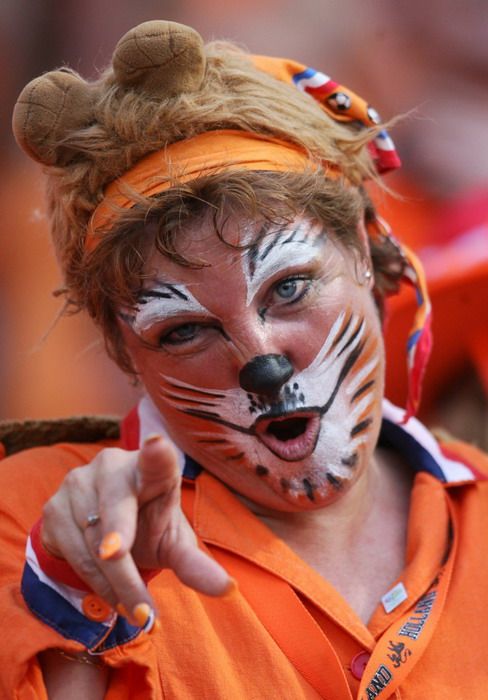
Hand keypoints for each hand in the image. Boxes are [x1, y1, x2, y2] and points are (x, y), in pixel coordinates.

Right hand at [41, 435, 231, 624]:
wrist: (104, 532)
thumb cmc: (149, 528)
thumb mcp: (173, 544)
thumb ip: (196, 564)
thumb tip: (229, 589)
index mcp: (153, 470)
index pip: (156, 460)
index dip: (156, 453)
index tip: (156, 444)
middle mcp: (114, 466)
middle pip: (118, 507)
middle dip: (119, 537)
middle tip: (117, 556)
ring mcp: (79, 482)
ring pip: (93, 537)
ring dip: (114, 581)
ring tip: (138, 610)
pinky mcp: (54, 505)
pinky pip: (72, 550)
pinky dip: (95, 581)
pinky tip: (114, 596)